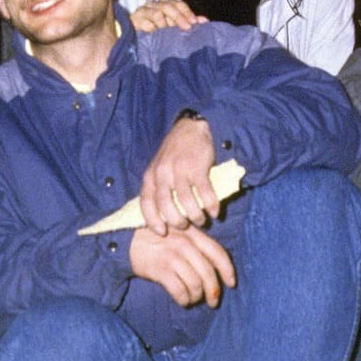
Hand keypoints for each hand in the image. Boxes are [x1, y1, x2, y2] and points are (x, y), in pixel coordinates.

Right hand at [129, 0, 206, 33]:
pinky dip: (152, 29)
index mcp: (164, 4)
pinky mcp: (134, 20)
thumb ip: (187, 22)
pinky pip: (145, 23)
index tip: (194, 23)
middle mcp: (154, 5)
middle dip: (179, 17)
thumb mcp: (172, 26)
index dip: (187, 12)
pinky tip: (156, 35)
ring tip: (169, 34)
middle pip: (168, 6)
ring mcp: (143, 11)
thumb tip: (204, 21)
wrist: (131, 35)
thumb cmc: (155, 29)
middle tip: (186, 28)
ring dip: (165, 24)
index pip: (178, 3)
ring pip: (156, 13)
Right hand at [129, 224, 235, 306]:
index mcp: (192, 233)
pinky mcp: (160, 269)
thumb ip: (196, 245)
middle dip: (213, 291)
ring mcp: (172, 256)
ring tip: (193, 299)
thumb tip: (215, 269)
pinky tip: (183, 301)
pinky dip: (184, 300)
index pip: (218, 253)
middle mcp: (184, 244)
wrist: (127, 241)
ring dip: (197, 296)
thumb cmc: (155, 239)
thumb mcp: (178, 234)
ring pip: (195, 283)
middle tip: (213, 302)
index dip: (227, 271)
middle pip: (208, 272)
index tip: (231, 284)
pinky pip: (180, 291)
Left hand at [139, 111, 218, 234]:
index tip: (161, 232)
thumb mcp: (159, 168)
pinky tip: (214, 211)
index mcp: (150, 175)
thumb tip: (163, 217)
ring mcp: (179, 170)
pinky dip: (211, 205)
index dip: (152, 220)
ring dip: (195, 216)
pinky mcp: (197, 167)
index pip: (146, 203)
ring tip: (201, 220)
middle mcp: (162, 173)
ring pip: (186, 202)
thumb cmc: (175, 153)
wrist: (191, 128)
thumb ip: (159, 188)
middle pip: (166, 206)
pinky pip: (204, 192)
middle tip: (184, 226)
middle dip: (176, 221)